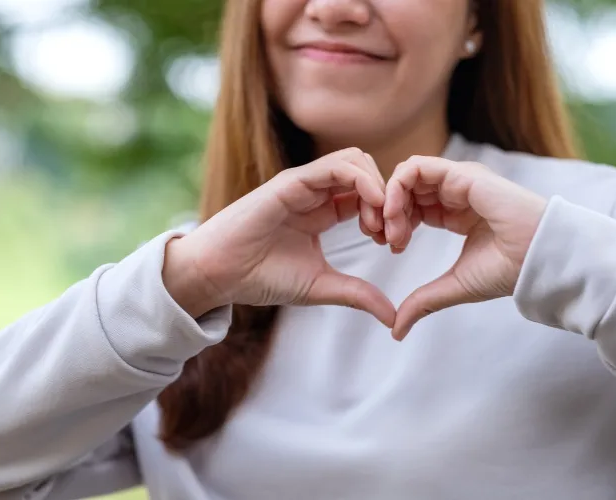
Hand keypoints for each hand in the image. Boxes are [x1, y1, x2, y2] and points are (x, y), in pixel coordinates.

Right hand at [164, 148, 395, 326]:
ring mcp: (304, 183)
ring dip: (378, 188)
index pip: (368, 195)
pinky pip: (336, 166)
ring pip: (356, 160)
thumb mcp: (321, 286)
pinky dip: (362, 181)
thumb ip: (357, 294)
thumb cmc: (262, 277)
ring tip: (379, 224)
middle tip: (390, 234)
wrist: (220, 274)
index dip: (389, 214)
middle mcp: (316, 192)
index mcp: (324, 210)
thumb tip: (393, 317)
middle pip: (368, 172)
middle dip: (389, 199)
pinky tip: (371, 209)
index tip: (394, 244)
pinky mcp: (292, 182)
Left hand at [383, 156, 547, 339]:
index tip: (391, 247)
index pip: (413, 206)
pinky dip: (396, 187)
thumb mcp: (453, 286)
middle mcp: (455, 192)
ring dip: (389, 201)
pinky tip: (395, 213)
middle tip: (384, 239)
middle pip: (405, 189)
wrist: (537, 260)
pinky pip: (416, 167)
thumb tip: (396, 331)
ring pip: (406, 176)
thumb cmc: (507, 271)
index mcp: (456, 212)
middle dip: (386, 212)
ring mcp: (458, 180)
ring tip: (391, 231)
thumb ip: (423, 302)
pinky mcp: (461, 174)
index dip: (394, 222)